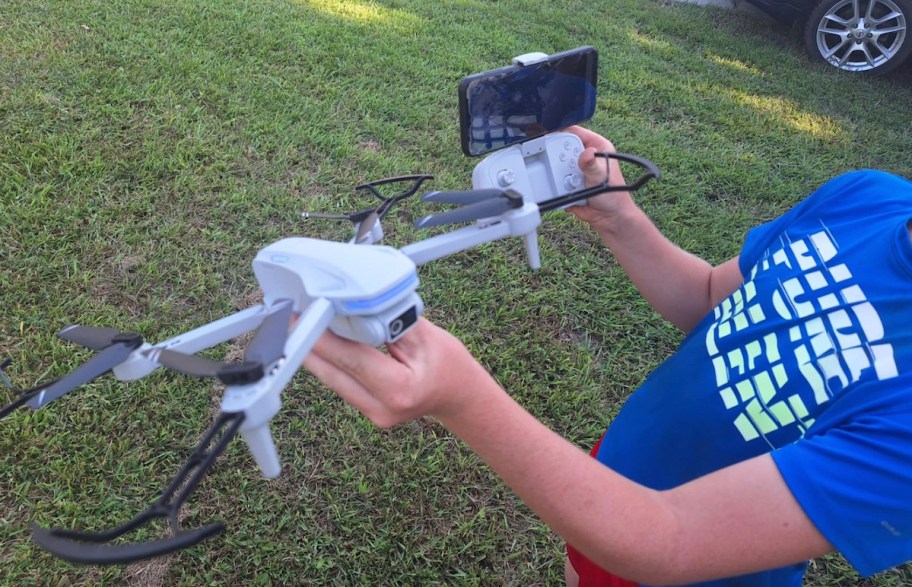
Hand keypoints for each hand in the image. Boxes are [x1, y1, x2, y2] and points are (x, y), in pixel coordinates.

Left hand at [303, 318, 491, 427]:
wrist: (459, 396)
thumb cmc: (450, 366)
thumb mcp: (427, 336)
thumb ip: (392, 322)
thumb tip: (361, 304)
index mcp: (400, 390)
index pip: (352, 360)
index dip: (325, 338)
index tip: (306, 318)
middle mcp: (382, 408)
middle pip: (332, 373)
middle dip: (310, 344)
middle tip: (294, 316)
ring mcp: (372, 414)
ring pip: (332, 379)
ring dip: (317, 352)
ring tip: (305, 324)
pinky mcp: (366, 410)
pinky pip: (340, 382)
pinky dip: (332, 361)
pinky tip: (322, 341)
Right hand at [564, 126, 636, 232]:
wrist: (608, 218)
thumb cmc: (613, 196)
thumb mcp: (601, 176)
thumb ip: (591, 165)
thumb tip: (586, 154)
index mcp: (596, 147)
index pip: (576, 131)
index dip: (562, 131)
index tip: (549, 136)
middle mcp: (585, 155)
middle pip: (562, 147)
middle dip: (558, 157)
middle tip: (558, 165)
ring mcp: (576, 168)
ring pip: (557, 164)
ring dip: (558, 174)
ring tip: (569, 183)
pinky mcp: (568, 181)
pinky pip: (557, 179)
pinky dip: (558, 185)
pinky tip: (566, 191)